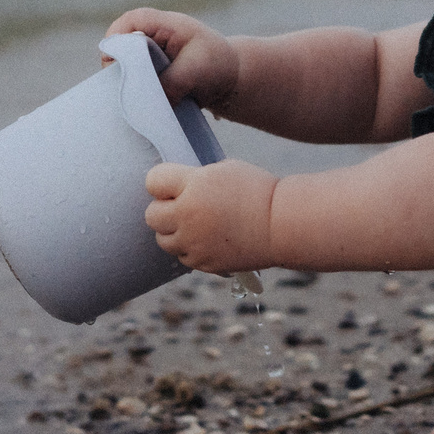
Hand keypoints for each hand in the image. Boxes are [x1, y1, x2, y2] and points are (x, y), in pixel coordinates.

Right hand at [105, 7, 242, 109]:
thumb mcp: (197, 71)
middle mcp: (151, 35)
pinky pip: (133, 79)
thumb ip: (172, 83)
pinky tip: (140, 107)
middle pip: (121, 44)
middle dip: (118, 67)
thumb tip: (149, 103)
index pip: (131, 22)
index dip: (117, 40)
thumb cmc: (216, 63)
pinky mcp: (148, 71)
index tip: (111, 64)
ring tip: (133, 102)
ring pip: (124, 64)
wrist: (229, 77)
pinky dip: (134, 91)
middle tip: (122, 91)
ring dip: (126, 82)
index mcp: (165, 23)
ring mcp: (148, 53)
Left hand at [145, 159, 276, 273]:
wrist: (282, 224)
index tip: (174, 184)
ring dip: (174, 231)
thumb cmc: (257, 190)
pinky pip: (183, 256)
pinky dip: (191, 249)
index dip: (162, 182)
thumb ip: (195, 178)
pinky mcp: (203, 263)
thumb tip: (175, 187)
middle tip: (183, 206)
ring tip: (196, 224)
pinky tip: (209, 239)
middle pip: (151, 215)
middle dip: (164, 209)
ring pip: (163, 239)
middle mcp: (188, 215)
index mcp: (194, 185)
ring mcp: (194, 242)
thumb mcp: (225, 170)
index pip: (153, 181)